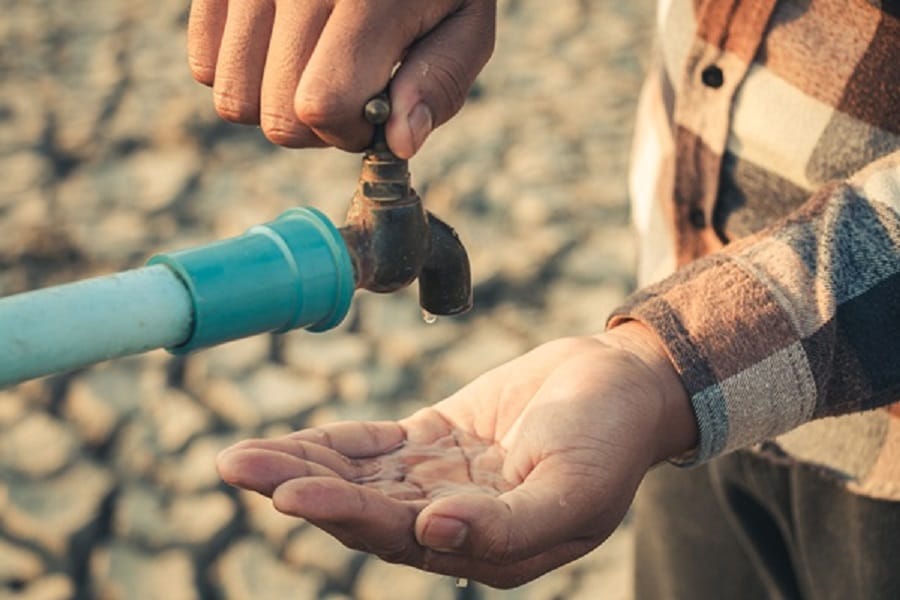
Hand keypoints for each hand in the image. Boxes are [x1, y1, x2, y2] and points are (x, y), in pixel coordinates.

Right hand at [187, 0, 496, 156]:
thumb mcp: (464, 21)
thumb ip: (440, 83)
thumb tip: (397, 143)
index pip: (321, 105)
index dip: (349, 130)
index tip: (374, 111)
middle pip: (274, 116)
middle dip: (316, 126)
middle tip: (347, 91)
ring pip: (232, 100)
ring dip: (275, 105)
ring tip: (313, 70)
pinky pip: (203, 65)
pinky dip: (241, 74)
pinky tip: (280, 50)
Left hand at [216, 322, 695, 587]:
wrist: (622, 385)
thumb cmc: (608, 439)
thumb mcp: (573, 488)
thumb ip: (509, 525)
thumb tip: (433, 536)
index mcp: (485, 547)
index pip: (397, 536)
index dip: (342, 514)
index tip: (289, 492)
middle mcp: (452, 522)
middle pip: (361, 509)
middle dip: (300, 488)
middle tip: (238, 466)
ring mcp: (440, 481)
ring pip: (358, 478)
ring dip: (302, 467)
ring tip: (241, 456)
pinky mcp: (435, 442)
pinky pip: (373, 445)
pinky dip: (332, 443)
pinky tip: (290, 442)